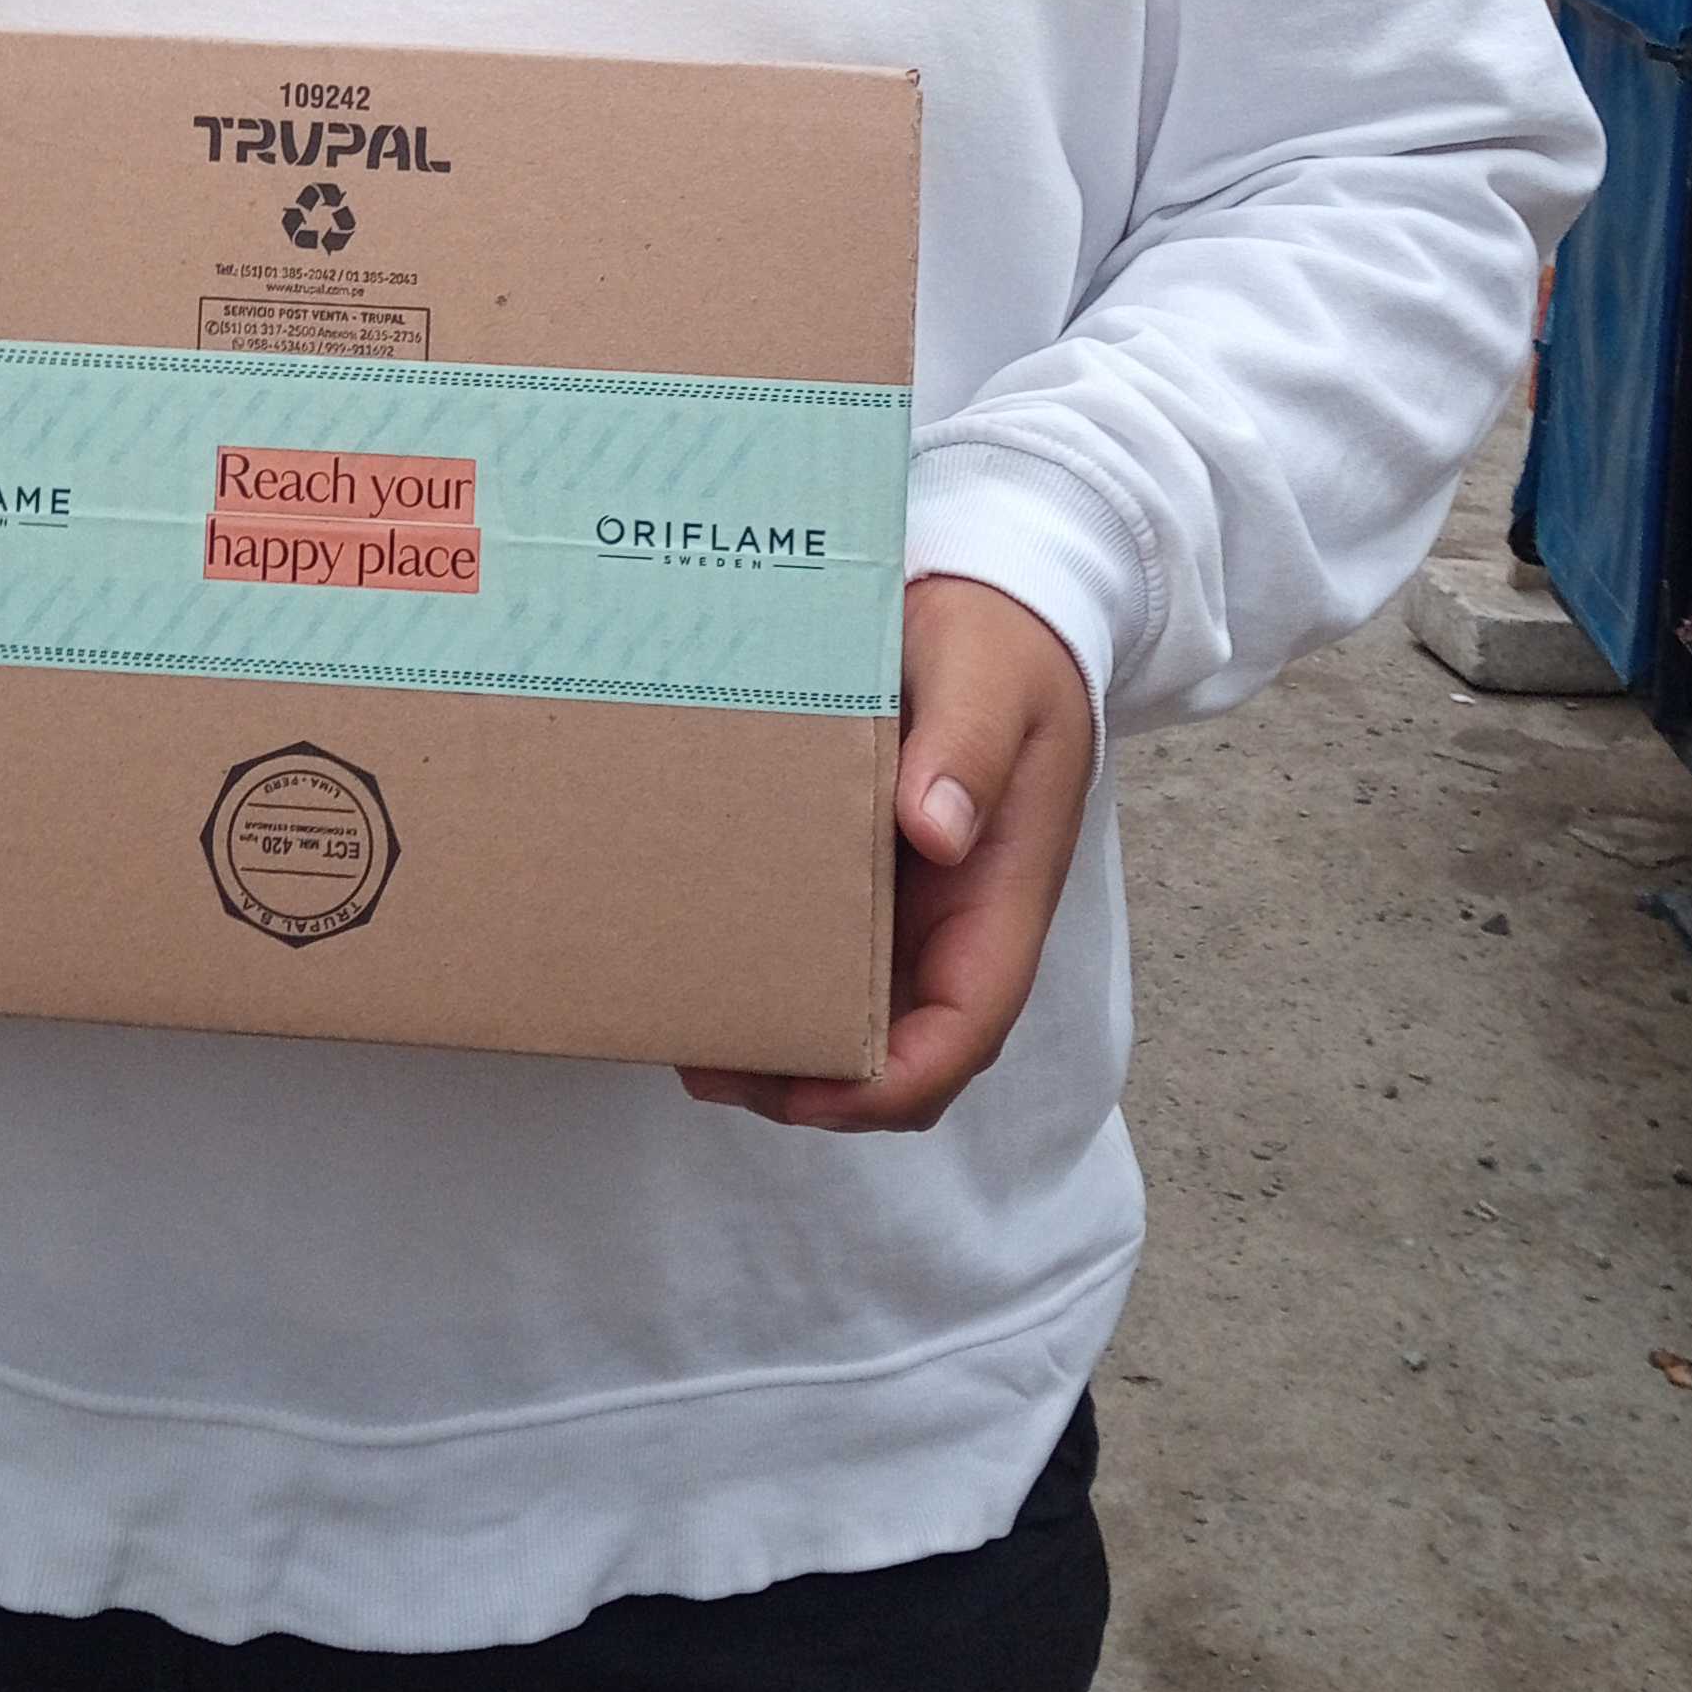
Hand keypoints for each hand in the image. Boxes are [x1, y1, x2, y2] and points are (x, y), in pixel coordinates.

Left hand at [679, 576, 1096, 1134]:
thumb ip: (969, 745)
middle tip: (706, 1063)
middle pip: (903, 1048)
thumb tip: (937, 831)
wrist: (997, 599)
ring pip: (861, 1013)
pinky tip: (704, 955)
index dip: (891, 1084)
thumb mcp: (992, 674)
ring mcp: (916, 902)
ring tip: (689, 1031)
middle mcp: (961, 917)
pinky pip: (828, 951)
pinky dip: (774, 973)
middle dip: (816, 1083)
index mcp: (1002, 890)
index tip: (806, 1091)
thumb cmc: (1002, 640)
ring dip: (786, 1042)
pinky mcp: (871, 872)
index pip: (965, 1029)